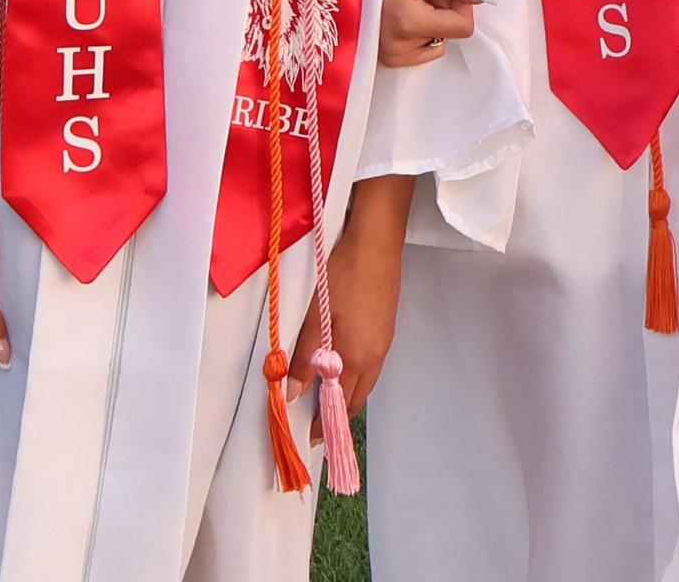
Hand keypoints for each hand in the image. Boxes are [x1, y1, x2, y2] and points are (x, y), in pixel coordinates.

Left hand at [287, 174, 415, 437]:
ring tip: (322, 397)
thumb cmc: (344, 275)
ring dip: (344, 394)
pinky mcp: (385, 326)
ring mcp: (384, 341)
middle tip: (313, 423)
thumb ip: (305, 355)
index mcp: (358, 358)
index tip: (308, 439)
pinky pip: (369, 364)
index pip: (340, 405)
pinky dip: (353, 374)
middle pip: (356, 398)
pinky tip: (339, 364)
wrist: (377, 239)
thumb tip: (293, 393)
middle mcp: (375, 355)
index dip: (325, 425)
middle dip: (336, 415)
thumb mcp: (318, 315)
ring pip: (364, 381)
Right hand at [380, 0, 494, 67]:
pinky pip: (425, 50)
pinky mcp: (391, 60)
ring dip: (433, 20)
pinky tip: (404, 15)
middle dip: (445, 9)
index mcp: (408, 23)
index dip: (462, 4)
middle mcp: (400, 47)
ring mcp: (394, 56)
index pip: (463, 27)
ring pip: (439, 41)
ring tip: (409, 1)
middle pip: (451, 33)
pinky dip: (422, 32)